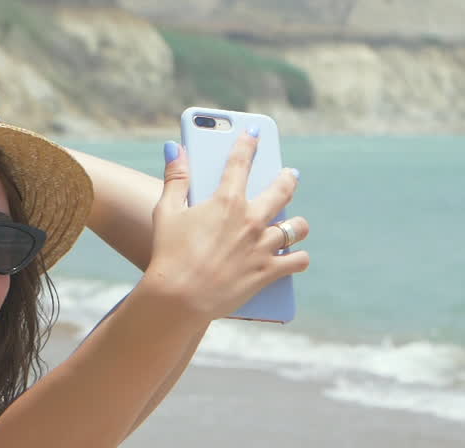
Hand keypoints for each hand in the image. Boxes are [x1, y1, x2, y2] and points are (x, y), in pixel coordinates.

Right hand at [143, 133, 309, 322]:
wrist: (179, 298)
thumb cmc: (169, 254)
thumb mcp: (167, 212)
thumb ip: (175, 178)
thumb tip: (174, 148)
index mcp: (226, 201)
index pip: (241, 162)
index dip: (248, 143)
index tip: (255, 132)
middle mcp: (251, 220)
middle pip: (281, 190)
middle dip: (287, 178)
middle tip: (290, 175)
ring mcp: (263, 246)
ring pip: (296, 227)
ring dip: (296, 224)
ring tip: (295, 224)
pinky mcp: (268, 272)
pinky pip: (298, 260)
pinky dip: (297, 258)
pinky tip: (296, 257)